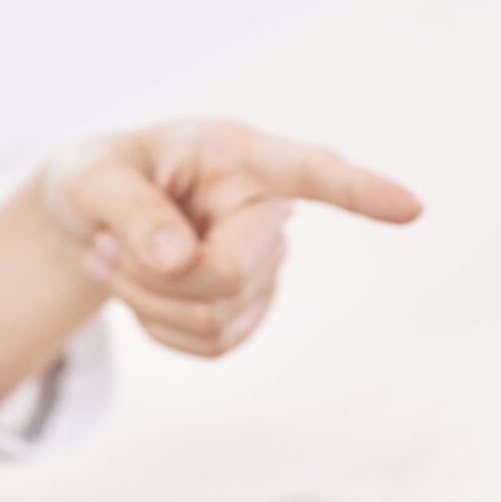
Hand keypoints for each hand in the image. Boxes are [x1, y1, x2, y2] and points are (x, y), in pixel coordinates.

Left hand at [0, 119, 418, 416]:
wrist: (89, 218)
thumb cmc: (95, 181)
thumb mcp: (89, 180)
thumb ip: (129, 210)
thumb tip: (178, 258)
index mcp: (235, 156)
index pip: (309, 172)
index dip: (360, 192)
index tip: (411, 208)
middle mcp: (264, 209)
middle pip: (230, 276)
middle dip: (155, 282)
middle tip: (103, 250)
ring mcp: (264, 265)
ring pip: (217, 321)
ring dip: (147, 305)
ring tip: (112, 260)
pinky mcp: (248, 311)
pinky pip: (210, 346)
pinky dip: (159, 329)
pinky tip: (140, 291)